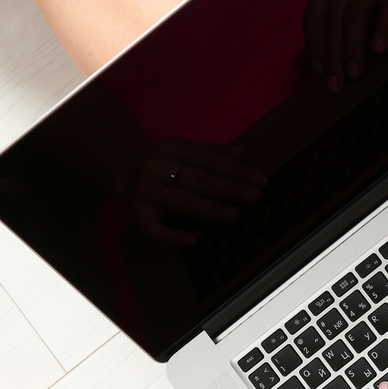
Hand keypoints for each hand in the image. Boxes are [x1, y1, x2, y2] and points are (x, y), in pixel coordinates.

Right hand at [128, 137, 265, 246]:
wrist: (126, 169)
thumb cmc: (167, 162)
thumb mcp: (188, 150)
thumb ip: (214, 152)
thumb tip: (243, 154)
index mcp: (172, 146)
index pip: (209, 159)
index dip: (236, 169)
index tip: (261, 180)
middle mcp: (156, 167)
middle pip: (198, 180)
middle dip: (229, 189)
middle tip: (255, 198)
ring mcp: (145, 191)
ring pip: (182, 202)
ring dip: (211, 209)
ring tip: (235, 215)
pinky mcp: (137, 214)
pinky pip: (154, 229)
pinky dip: (173, 237)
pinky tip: (193, 242)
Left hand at [301, 0, 387, 91]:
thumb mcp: (350, 6)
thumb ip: (326, 31)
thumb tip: (302, 63)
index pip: (313, 15)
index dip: (313, 46)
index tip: (319, 74)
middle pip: (333, 18)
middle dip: (333, 54)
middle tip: (336, 83)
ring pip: (355, 13)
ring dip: (353, 47)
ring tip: (354, 73)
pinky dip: (382, 28)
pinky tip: (379, 49)